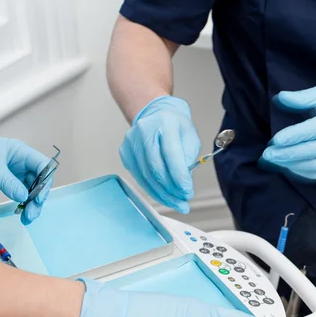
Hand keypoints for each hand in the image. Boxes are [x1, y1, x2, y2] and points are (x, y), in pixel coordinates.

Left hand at [0, 135, 52, 224]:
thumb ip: (8, 182)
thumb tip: (23, 197)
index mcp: (22, 152)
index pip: (43, 165)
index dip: (45, 181)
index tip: (38, 198)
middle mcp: (23, 163)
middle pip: (39, 181)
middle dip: (37, 198)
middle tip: (32, 214)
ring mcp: (16, 173)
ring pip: (31, 190)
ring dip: (31, 204)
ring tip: (27, 218)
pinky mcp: (8, 182)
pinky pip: (20, 193)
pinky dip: (22, 204)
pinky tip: (22, 213)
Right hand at [120, 96, 200, 213]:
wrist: (156, 113)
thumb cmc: (176, 125)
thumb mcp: (190, 137)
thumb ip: (189, 159)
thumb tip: (183, 183)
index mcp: (165, 124)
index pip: (171, 155)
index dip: (180, 177)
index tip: (188, 192)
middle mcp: (144, 131)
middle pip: (156, 168)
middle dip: (172, 190)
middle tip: (184, 202)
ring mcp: (131, 142)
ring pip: (146, 176)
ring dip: (162, 194)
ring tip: (176, 203)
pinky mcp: (125, 153)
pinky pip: (139, 177)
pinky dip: (152, 189)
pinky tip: (163, 196)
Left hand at [260, 84, 315, 179]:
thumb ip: (303, 97)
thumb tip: (278, 99)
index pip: (315, 130)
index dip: (294, 136)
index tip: (275, 140)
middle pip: (314, 151)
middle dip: (288, 154)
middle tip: (267, 154)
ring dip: (292, 165)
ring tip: (273, 161)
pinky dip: (301, 173)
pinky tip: (287, 167)